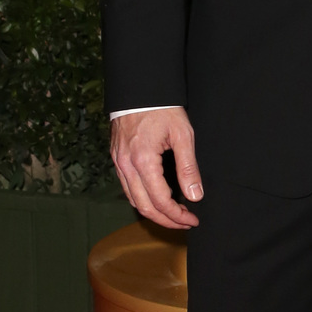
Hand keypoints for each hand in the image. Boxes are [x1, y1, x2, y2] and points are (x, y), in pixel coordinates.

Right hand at [110, 107, 202, 229]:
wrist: (140, 89)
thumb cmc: (163, 109)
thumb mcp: (183, 135)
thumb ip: (188, 167)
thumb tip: (195, 196)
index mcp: (143, 161)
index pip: (160, 201)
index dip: (177, 216)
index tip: (193, 219)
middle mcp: (126, 165)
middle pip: (144, 207)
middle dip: (166, 220)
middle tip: (185, 222)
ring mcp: (118, 163)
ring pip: (133, 200)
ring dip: (153, 212)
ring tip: (174, 214)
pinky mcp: (117, 159)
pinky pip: (127, 188)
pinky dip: (142, 199)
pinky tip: (157, 199)